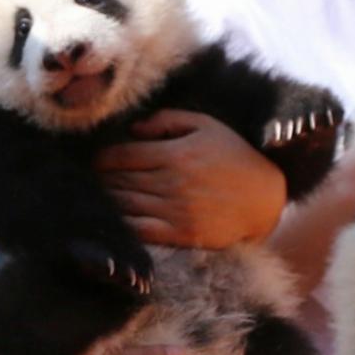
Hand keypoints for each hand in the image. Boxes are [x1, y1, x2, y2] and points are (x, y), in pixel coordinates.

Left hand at [96, 109, 286, 248]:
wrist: (264, 198)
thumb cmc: (233, 156)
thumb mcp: (205, 125)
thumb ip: (166, 120)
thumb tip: (132, 128)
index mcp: (175, 153)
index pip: (121, 156)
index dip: (101, 159)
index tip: (94, 162)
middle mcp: (172, 182)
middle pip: (119, 181)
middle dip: (100, 181)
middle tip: (90, 181)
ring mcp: (176, 210)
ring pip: (125, 205)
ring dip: (107, 201)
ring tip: (98, 198)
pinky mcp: (182, 234)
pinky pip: (140, 230)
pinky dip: (121, 225)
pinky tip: (113, 220)